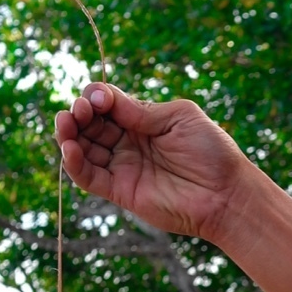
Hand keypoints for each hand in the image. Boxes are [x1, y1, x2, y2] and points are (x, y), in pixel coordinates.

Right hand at [55, 83, 245, 242]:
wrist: (226, 194)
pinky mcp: (120, 191)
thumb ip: (141, 110)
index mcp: (143, 121)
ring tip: (66, 124)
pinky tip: (71, 149)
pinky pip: (89, 177)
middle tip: (80, 110)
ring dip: (68, 135)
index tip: (100, 98)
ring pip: (83, 149)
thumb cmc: (212, 152)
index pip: (107, 104)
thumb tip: (104, 97)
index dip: (97, 97)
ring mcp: (123, 167)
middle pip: (90, 124)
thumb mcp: (178, 118)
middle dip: (78, 113)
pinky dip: (74, 163)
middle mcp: (129, 143)